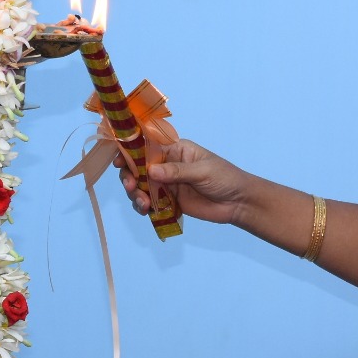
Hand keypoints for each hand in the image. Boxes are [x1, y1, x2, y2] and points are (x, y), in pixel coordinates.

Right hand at [115, 139, 254, 225]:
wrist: (238, 203)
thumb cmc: (225, 178)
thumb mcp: (203, 171)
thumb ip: (177, 172)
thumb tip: (150, 171)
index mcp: (175, 149)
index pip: (148, 146)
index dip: (130, 151)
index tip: (119, 161)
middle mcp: (167, 164)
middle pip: (138, 167)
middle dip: (130, 176)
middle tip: (131, 186)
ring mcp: (166, 184)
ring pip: (141, 186)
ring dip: (135, 194)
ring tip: (142, 204)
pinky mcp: (168, 201)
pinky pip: (149, 202)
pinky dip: (143, 206)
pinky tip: (146, 211)